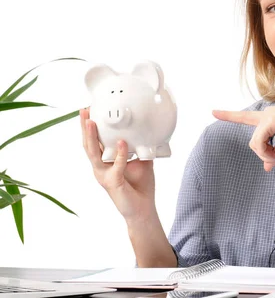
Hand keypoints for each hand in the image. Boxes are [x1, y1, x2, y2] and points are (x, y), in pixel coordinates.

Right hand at [80, 108, 156, 223]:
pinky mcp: (113, 183)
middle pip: (88, 145)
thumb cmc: (140, 186)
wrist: (143, 209)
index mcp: (105, 162)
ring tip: (91, 122)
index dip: (90, 127)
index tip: (90, 111)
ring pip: (94, 154)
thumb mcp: (141, 161)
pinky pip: (116, 166)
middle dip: (84, 127)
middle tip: (84, 111)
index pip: (94, 142)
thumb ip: (139, 147)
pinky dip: (119, 153)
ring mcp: (104, 176)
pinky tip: (122, 142)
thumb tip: (146, 131)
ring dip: (92, 136)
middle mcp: (100, 168)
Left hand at [212, 102, 274, 170]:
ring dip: (267, 155)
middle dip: (265, 154)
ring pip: (255, 145)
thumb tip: (266, 167)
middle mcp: (266, 115)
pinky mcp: (270, 121)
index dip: (229, 115)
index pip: (246, 117)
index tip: (213, 111)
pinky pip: (259, 143)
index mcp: (271, 118)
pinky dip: (268, 152)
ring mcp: (267, 116)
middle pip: (254, 143)